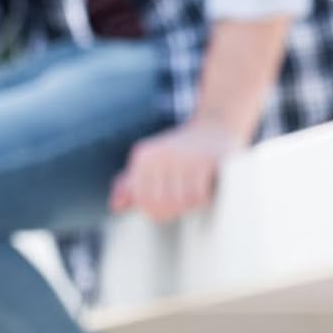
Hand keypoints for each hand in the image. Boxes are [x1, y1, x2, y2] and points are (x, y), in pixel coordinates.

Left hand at [108, 119, 242, 223]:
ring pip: (181, 202)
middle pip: (162, 205)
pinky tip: (207, 185)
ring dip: (192, 203)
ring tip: (197, 188)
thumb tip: (115, 205)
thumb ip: (130, 185)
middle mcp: (160, 154)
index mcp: (143, 156)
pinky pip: (199, 196)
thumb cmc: (180, 150)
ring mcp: (184, 156)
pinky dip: (204, 197)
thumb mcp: (151, 162)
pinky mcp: (206, 160)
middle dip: (176, 208)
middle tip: (186, 195)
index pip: (144, 202)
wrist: (216, 124)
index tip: (170, 197)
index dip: (158, 208)